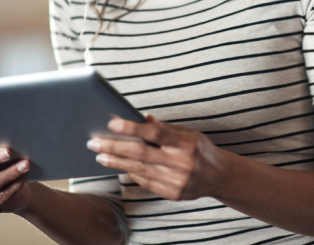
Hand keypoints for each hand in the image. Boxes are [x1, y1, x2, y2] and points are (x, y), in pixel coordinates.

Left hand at [87, 115, 225, 200]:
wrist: (218, 176)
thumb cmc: (200, 148)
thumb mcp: (187, 132)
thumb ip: (165, 127)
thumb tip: (142, 118)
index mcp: (185, 143)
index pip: (155, 133)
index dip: (132, 127)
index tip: (112, 122)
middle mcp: (181, 163)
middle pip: (141, 153)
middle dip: (114, 146)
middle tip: (94, 141)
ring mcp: (176, 181)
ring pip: (138, 169)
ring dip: (116, 160)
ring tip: (99, 153)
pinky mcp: (172, 194)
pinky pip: (145, 181)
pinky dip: (129, 171)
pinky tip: (117, 164)